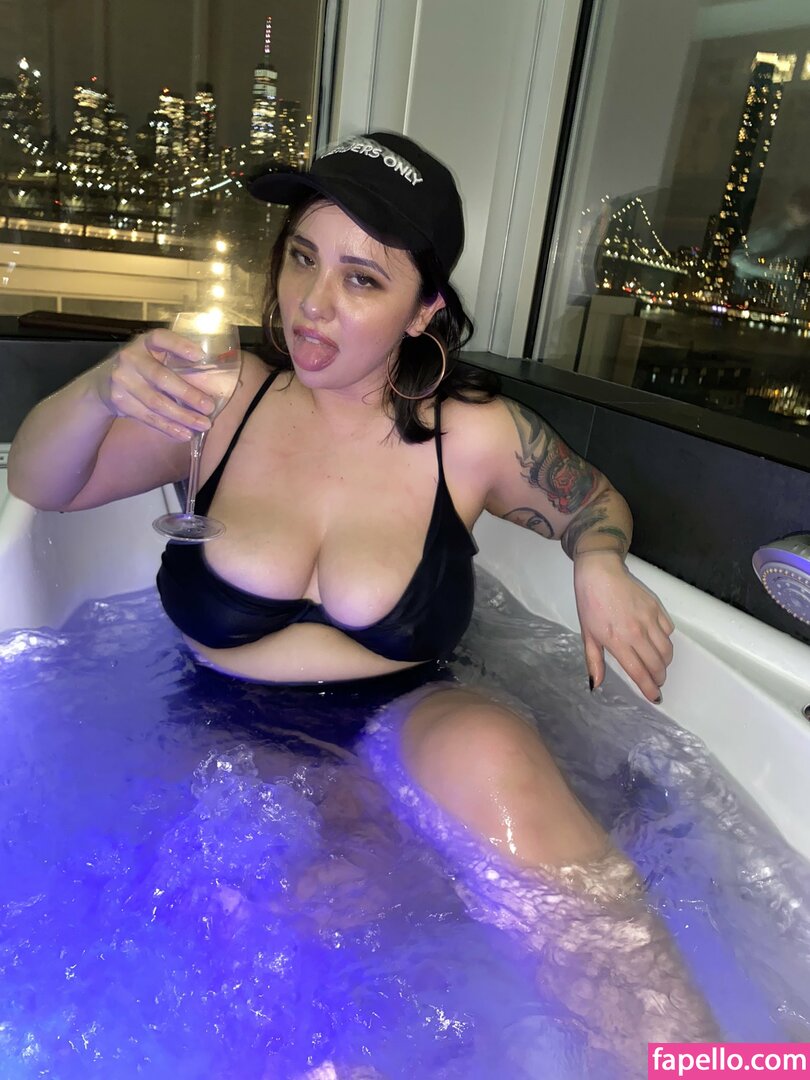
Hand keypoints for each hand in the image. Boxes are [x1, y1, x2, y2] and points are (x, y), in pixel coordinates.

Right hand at [94, 328, 214, 440]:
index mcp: (144, 342)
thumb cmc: (143, 368)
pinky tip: (185, 433)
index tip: (200, 356)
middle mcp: (130, 358)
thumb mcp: (154, 356)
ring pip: (156, 402)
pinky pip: (148, 417)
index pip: (161, 338)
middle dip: (187, 394)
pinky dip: (168, 427)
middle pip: (161, 377)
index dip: (179, 346)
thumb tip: (214, 381)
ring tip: (203, 424)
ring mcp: (122, 380)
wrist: (103, 384)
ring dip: (182, 416)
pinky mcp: (120, 401)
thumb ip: (175, 362)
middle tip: (209, 407)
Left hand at [572, 551, 673, 702]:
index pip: (639, 672)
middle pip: (657, 664)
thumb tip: (595, 684)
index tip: (655, 697)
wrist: (600, 573)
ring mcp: (649, 619)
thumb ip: (594, 661)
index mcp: (617, 641)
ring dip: (665, 662)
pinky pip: (669, 631)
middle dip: (659, 678)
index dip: (648, 688)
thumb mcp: (587, 634)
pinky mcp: (657, 608)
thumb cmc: (590, 603)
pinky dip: (666, 640)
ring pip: (667, 650)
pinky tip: (657, 641)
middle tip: (656, 682)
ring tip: (658, 665)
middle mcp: (637, 632)